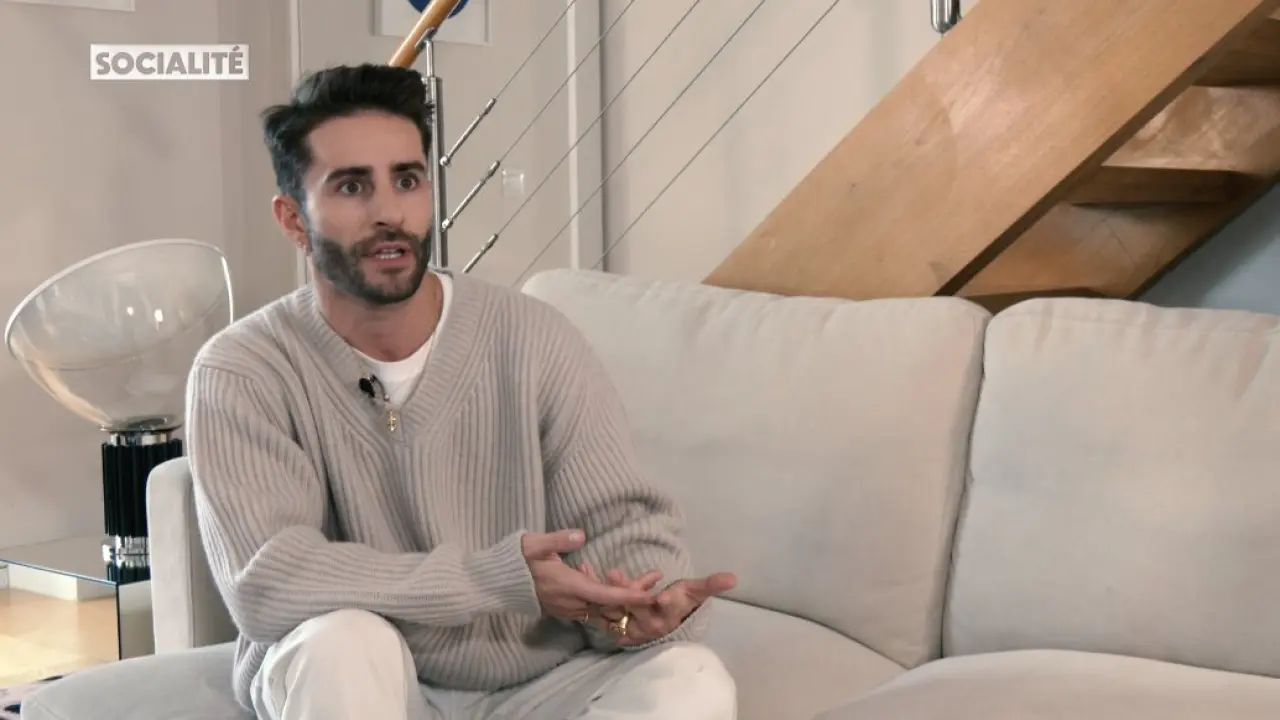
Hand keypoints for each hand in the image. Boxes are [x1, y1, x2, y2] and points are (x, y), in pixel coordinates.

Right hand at [521, 530, 656, 620]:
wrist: (498, 582)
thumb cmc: (516, 561)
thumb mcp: (534, 544)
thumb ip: (557, 539)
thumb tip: (581, 535)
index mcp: (568, 587)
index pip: (604, 596)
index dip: (628, 596)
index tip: (650, 595)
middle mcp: (572, 603)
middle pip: (610, 604)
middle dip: (634, 594)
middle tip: (654, 578)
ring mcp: (569, 608)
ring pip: (604, 607)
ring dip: (622, 595)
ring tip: (641, 579)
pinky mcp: (567, 608)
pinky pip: (593, 607)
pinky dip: (605, 595)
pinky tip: (600, 576)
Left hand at [601, 568, 737, 645]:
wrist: (663, 622)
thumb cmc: (680, 602)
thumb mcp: (696, 592)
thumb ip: (712, 584)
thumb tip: (734, 578)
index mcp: (667, 613)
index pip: (666, 609)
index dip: (664, 603)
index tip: (661, 597)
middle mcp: (646, 621)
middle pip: (635, 607)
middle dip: (626, 591)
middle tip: (616, 574)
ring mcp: (628, 620)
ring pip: (614, 605)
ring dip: (604, 588)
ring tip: (594, 571)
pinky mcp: (612, 616)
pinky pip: (599, 602)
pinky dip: (592, 585)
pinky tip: (584, 567)